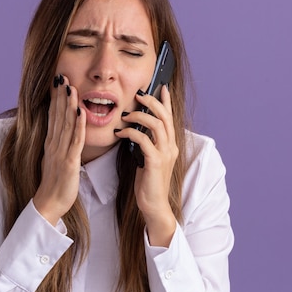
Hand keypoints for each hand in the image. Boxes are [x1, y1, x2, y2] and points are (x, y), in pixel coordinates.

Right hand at [33, 75, 85, 225]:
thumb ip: (58, 144)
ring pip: (66, 124)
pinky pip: (75, 141)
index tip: (58, 82)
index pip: (53, 116)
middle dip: (60, 96)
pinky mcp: (69, 162)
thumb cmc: (55, 183)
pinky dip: (78, 125)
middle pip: (57, 115)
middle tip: (62, 76)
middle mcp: (54, 144)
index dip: (56, 98)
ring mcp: (61, 152)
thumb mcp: (55, 159)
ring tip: (71, 88)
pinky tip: (81, 112)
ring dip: (68, 105)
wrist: (49, 203)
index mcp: (51, 143)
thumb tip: (60, 132)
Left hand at [114, 86, 177, 245]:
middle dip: (152, 102)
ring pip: (156, 124)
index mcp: (170, 144)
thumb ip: (147, 143)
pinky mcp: (155, 162)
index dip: (166, 100)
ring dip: (139, 115)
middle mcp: (170, 146)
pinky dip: (131, 132)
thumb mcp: (147, 158)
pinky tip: (121, 131)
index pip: (170, 117)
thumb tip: (136, 128)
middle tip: (138, 95)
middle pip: (165, 116)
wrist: (154, 205)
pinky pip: (144, 140)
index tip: (161, 86)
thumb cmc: (148, 182)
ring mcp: (164, 153)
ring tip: (125, 114)